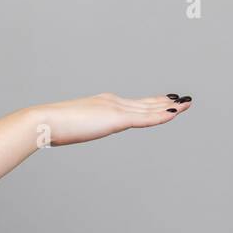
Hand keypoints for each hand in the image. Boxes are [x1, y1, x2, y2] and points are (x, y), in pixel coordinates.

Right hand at [25, 92, 191, 147]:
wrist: (45, 121)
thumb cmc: (51, 126)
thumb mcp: (70, 127)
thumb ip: (78, 127)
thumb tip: (70, 132)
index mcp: (102, 103)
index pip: (132, 104)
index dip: (150, 103)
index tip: (164, 101)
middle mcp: (112, 101)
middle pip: (145, 103)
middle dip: (165, 102)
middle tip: (183, 100)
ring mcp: (115, 108)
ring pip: (149, 109)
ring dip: (170, 108)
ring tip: (188, 105)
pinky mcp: (116, 118)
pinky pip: (144, 119)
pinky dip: (161, 116)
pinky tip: (173, 114)